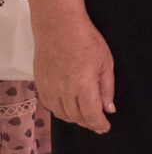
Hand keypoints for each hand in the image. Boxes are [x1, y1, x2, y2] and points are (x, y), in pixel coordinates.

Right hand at [33, 12, 114, 133]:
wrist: (59, 26)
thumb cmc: (85, 40)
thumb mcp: (106, 63)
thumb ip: (107, 89)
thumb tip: (109, 108)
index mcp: (83, 86)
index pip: (91, 115)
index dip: (99, 124)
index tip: (105, 127)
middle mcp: (63, 90)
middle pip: (76, 117)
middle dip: (88, 123)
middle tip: (98, 123)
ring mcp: (50, 87)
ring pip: (61, 113)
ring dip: (74, 118)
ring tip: (85, 116)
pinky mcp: (40, 83)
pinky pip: (49, 104)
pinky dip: (60, 110)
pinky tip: (68, 108)